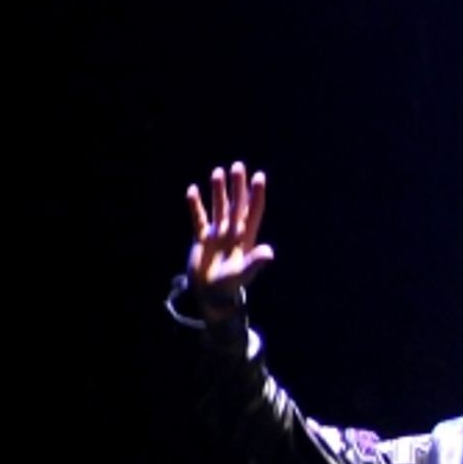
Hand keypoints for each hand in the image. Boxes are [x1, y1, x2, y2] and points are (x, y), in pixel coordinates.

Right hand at [185, 161, 273, 309]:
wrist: (210, 297)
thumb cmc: (229, 288)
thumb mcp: (243, 274)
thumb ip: (255, 262)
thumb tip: (270, 252)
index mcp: (245, 240)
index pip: (253, 213)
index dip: (256, 196)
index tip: (259, 177)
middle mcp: (232, 234)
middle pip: (236, 205)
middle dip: (237, 187)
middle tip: (238, 166)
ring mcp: (217, 235)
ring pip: (218, 208)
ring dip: (218, 191)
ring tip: (217, 172)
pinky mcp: (202, 240)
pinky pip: (198, 219)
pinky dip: (195, 206)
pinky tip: (192, 190)